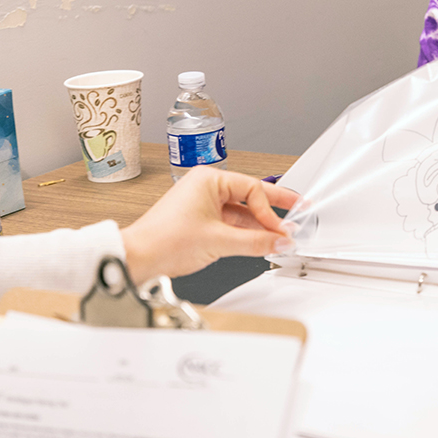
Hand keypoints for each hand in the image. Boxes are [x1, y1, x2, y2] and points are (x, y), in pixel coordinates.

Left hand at [120, 167, 299, 282]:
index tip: (282, 229)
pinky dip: (245, 233)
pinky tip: (260, 242)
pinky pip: (230, 223)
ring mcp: (202, 204)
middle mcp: (205, 187)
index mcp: (208, 179)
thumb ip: (256, 242)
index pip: (252, 189)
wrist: (138, 257)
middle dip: (273, 209)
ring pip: (240, 212)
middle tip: (299, 209)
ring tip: (280, 237)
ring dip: (259, 226)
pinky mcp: (199, 220)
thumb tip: (280, 241)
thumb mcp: (219, 241)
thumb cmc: (165, 240)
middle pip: (249, 196)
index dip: (270, 211)